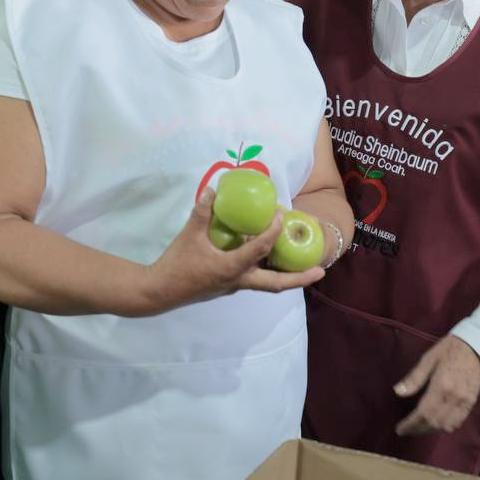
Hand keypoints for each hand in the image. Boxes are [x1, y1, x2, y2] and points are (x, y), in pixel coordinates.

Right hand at [140, 188, 323, 314]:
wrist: (158, 291)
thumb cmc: (176, 264)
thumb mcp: (189, 234)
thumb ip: (202, 211)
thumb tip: (214, 187)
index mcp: (231, 268)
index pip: (260, 249)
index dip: (273, 231)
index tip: (282, 215)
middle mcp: (238, 281)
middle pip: (277, 283)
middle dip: (300, 278)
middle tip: (321, 271)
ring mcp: (233, 286)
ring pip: (267, 283)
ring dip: (286, 275)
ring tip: (303, 265)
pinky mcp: (227, 286)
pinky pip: (254, 278)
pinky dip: (266, 270)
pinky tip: (266, 257)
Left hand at [394, 335, 479, 435]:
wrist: (475, 346)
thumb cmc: (448, 350)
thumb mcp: (428, 359)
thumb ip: (414, 378)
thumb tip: (397, 392)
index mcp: (441, 385)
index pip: (423, 413)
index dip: (411, 424)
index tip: (400, 429)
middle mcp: (454, 397)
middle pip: (434, 422)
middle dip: (418, 429)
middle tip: (407, 430)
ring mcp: (465, 401)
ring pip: (447, 426)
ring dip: (431, 430)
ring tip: (419, 428)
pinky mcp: (472, 402)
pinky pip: (458, 422)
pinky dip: (445, 427)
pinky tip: (436, 424)